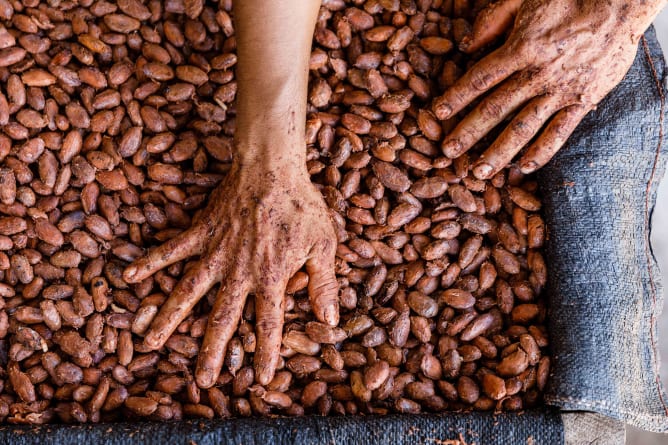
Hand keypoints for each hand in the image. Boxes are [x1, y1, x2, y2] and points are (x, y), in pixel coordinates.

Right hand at [123, 159, 338, 386]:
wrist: (272, 167)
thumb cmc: (301, 205)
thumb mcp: (323, 245)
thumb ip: (323, 284)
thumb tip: (331, 321)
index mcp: (270, 276)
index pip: (268, 323)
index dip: (265, 353)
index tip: (259, 379)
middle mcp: (238, 271)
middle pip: (222, 319)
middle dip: (212, 352)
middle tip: (202, 381)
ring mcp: (215, 252)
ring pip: (188, 292)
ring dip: (169, 319)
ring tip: (150, 344)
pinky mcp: (200, 232)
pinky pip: (171, 249)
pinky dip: (150, 262)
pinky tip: (129, 277)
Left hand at [433, 0, 657, 177]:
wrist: (622, 3)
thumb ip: (491, 21)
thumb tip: (464, 46)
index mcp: (520, 48)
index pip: (479, 79)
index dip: (455, 98)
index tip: (437, 115)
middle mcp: (537, 74)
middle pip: (494, 109)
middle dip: (468, 133)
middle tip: (448, 153)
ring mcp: (560, 91)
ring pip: (522, 128)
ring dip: (498, 153)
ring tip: (479, 172)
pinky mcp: (582, 101)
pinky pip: (559, 132)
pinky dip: (541, 152)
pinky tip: (524, 167)